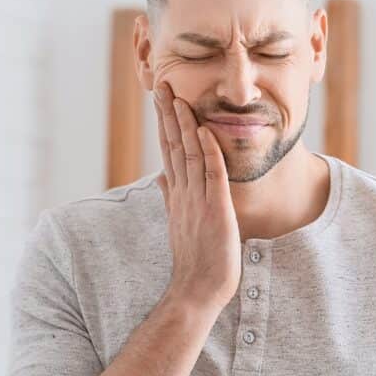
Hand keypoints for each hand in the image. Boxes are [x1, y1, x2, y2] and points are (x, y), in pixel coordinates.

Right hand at [152, 81, 240, 311]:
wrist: (197, 290)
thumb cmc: (194, 260)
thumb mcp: (181, 222)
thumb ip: (171, 197)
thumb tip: (160, 177)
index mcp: (177, 194)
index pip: (170, 151)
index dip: (166, 123)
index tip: (162, 99)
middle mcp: (183, 193)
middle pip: (174, 146)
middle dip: (168, 114)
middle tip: (162, 85)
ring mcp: (197, 200)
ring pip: (189, 154)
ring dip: (184, 125)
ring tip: (178, 98)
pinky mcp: (215, 210)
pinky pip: (211, 176)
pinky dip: (208, 151)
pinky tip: (203, 130)